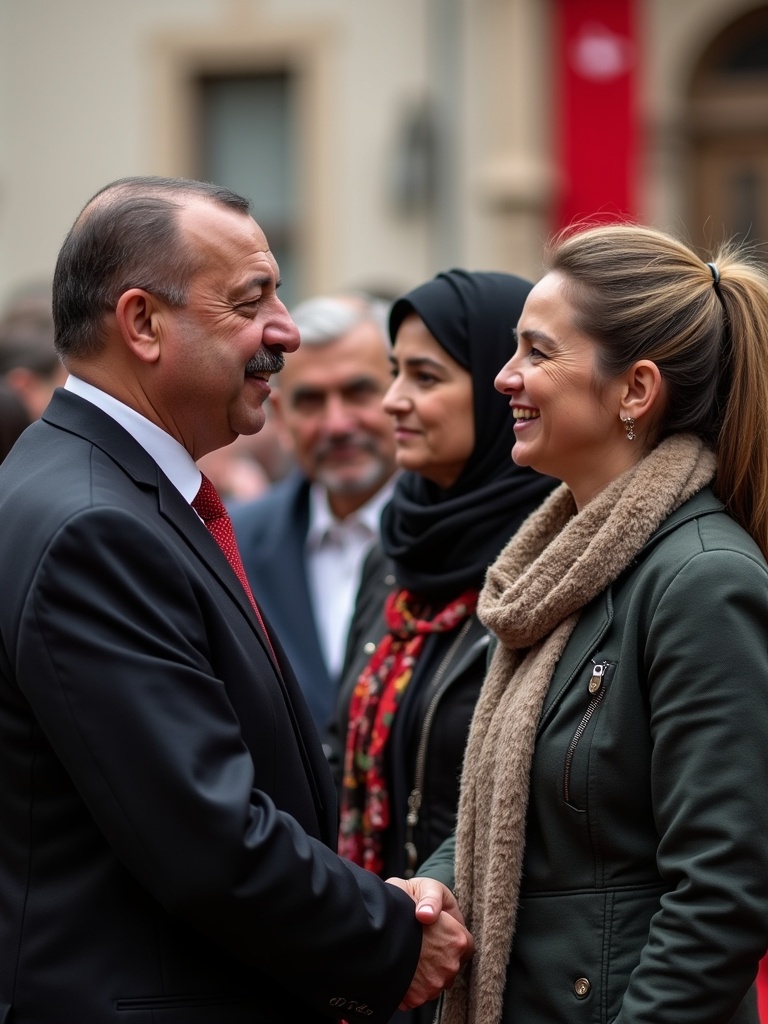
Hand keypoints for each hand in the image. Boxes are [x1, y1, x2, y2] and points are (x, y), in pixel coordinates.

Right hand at [386, 877, 473, 1008]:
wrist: (373, 926)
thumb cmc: (401, 901)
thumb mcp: (423, 889)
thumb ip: (431, 901)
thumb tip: (426, 915)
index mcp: (456, 939)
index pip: (467, 947)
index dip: (453, 939)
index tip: (442, 935)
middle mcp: (449, 966)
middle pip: (451, 966)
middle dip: (440, 957)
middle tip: (423, 943)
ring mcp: (432, 985)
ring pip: (436, 982)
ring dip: (426, 973)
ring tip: (411, 955)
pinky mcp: (415, 998)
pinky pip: (419, 995)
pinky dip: (412, 986)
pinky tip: (403, 969)